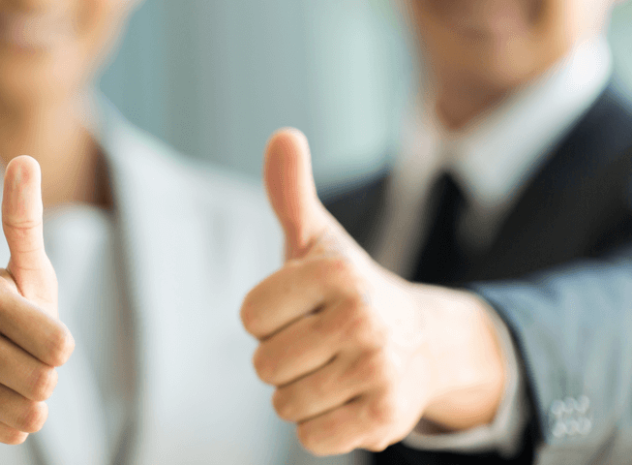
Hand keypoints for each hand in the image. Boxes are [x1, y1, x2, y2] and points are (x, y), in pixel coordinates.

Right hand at [0, 156, 73, 444]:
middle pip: (42, 380)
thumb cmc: (11, 306)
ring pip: (25, 411)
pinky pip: (5, 431)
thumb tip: (23, 160)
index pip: (56, 345)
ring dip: (32, 401)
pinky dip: (12, 421)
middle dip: (47, 375)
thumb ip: (25, 221)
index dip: (61, 347)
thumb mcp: (27, 268)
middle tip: (27, 357)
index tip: (47, 336)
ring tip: (12, 377)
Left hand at [240, 129, 505, 454]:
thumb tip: (283, 135)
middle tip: (319, 344)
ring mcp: (376, 370)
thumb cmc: (347, 291)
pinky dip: (319, 428)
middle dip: (282, 359)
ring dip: (299, 394)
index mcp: (337, 272)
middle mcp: (362, 318)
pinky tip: (345, 401)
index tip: (298, 310)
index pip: (251, 315)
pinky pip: (310, 438)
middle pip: (264, 363)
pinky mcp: (383, 420)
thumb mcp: (317, 240)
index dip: (266, 319)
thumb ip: (290, 192)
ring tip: (333, 371)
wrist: (422, 346)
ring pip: (283, 403)